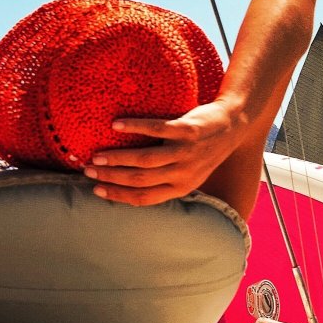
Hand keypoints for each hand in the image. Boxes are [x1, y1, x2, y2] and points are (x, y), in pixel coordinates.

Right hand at [84, 99, 242, 205]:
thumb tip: (129, 183)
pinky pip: (156, 129)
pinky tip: (116, 125)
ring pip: (145, 160)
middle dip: (110, 177)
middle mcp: (183, 173)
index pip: (144, 198)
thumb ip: (166, 180)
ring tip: (96, 155)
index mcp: (181, 187)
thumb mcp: (190, 172)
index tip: (96, 190)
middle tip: (88, 171)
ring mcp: (186, 152)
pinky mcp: (188, 130)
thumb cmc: (206, 149)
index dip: (118, 196)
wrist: (234, 125)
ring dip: (117, 158)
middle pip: (139, 180)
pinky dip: (134, 127)